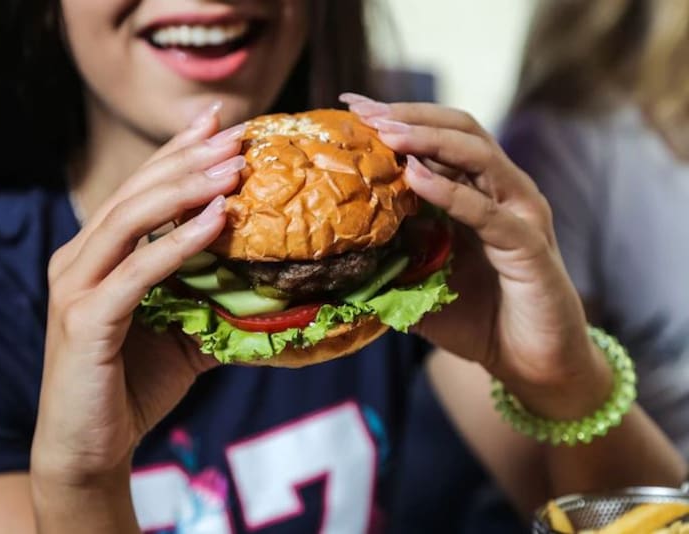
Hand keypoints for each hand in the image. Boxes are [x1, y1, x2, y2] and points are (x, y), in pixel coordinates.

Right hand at [31, 106, 245, 485]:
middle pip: (135, 194)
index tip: (218, 123)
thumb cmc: (133, 384)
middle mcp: (77, 260)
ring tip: (233, 167)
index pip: (139, 190)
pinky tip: (217, 220)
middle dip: (187, 160)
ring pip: (129, 220)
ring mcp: (76, 288)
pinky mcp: (84, 322)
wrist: (90, 448)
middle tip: (236, 134)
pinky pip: (137, 273)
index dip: (177, 153)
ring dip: (185, 189)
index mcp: (96, 255)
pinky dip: (177, 243)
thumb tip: (269, 275)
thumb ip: (208, 294)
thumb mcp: (181, 328)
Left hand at [341, 94, 611, 417]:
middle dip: (409, 116)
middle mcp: (503, 192)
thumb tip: (339, 245)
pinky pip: (489, 212)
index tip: (351, 108)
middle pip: (461, 130)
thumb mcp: (422, 282)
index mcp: (478, 193)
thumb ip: (394, 255)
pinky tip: (416, 179)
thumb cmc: (478, 319)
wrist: (529, 363)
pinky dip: (452, 192)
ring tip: (386, 134)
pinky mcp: (530, 247)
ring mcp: (521, 214)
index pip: (439, 139)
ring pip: (479, 156)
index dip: (398, 119)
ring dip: (430, 141)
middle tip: (364, 111)